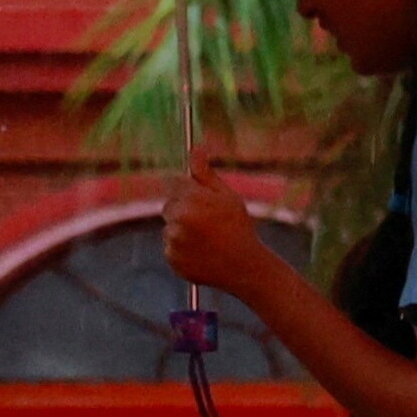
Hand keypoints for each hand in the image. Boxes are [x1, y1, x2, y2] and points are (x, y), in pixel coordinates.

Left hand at [163, 157, 279, 297]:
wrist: (247, 268)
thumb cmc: (240, 228)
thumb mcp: (228, 197)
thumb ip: (206, 173)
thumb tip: (196, 148)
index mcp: (191, 200)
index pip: (174, 183)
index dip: (188, 191)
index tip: (201, 200)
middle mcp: (178, 220)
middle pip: (170, 206)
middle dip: (184, 210)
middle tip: (209, 224)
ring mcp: (173, 241)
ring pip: (170, 228)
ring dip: (183, 231)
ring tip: (209, 241)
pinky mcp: (172, 259)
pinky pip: (171, 248)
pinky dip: (183, 250)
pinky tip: (203, 254)